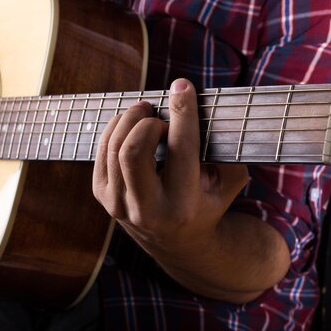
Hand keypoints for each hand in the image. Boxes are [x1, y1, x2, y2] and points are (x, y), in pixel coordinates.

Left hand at [93, 79, 248, 254]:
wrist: (177, 243)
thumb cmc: (207, 203)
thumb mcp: (228, 183)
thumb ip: (227, 151)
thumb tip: (208, 108)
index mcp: (184, 207)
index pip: (180, 150)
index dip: (182, 112)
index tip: (182, 86)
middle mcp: (148, 211)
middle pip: (134, 150)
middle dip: (146, 121)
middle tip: (157, 113)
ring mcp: (119, 205)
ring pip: (114, 147)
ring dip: (130, 120)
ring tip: (145, 114)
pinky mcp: (102, 196)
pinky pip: (102, 150)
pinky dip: (116, 128)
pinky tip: (131, 126)